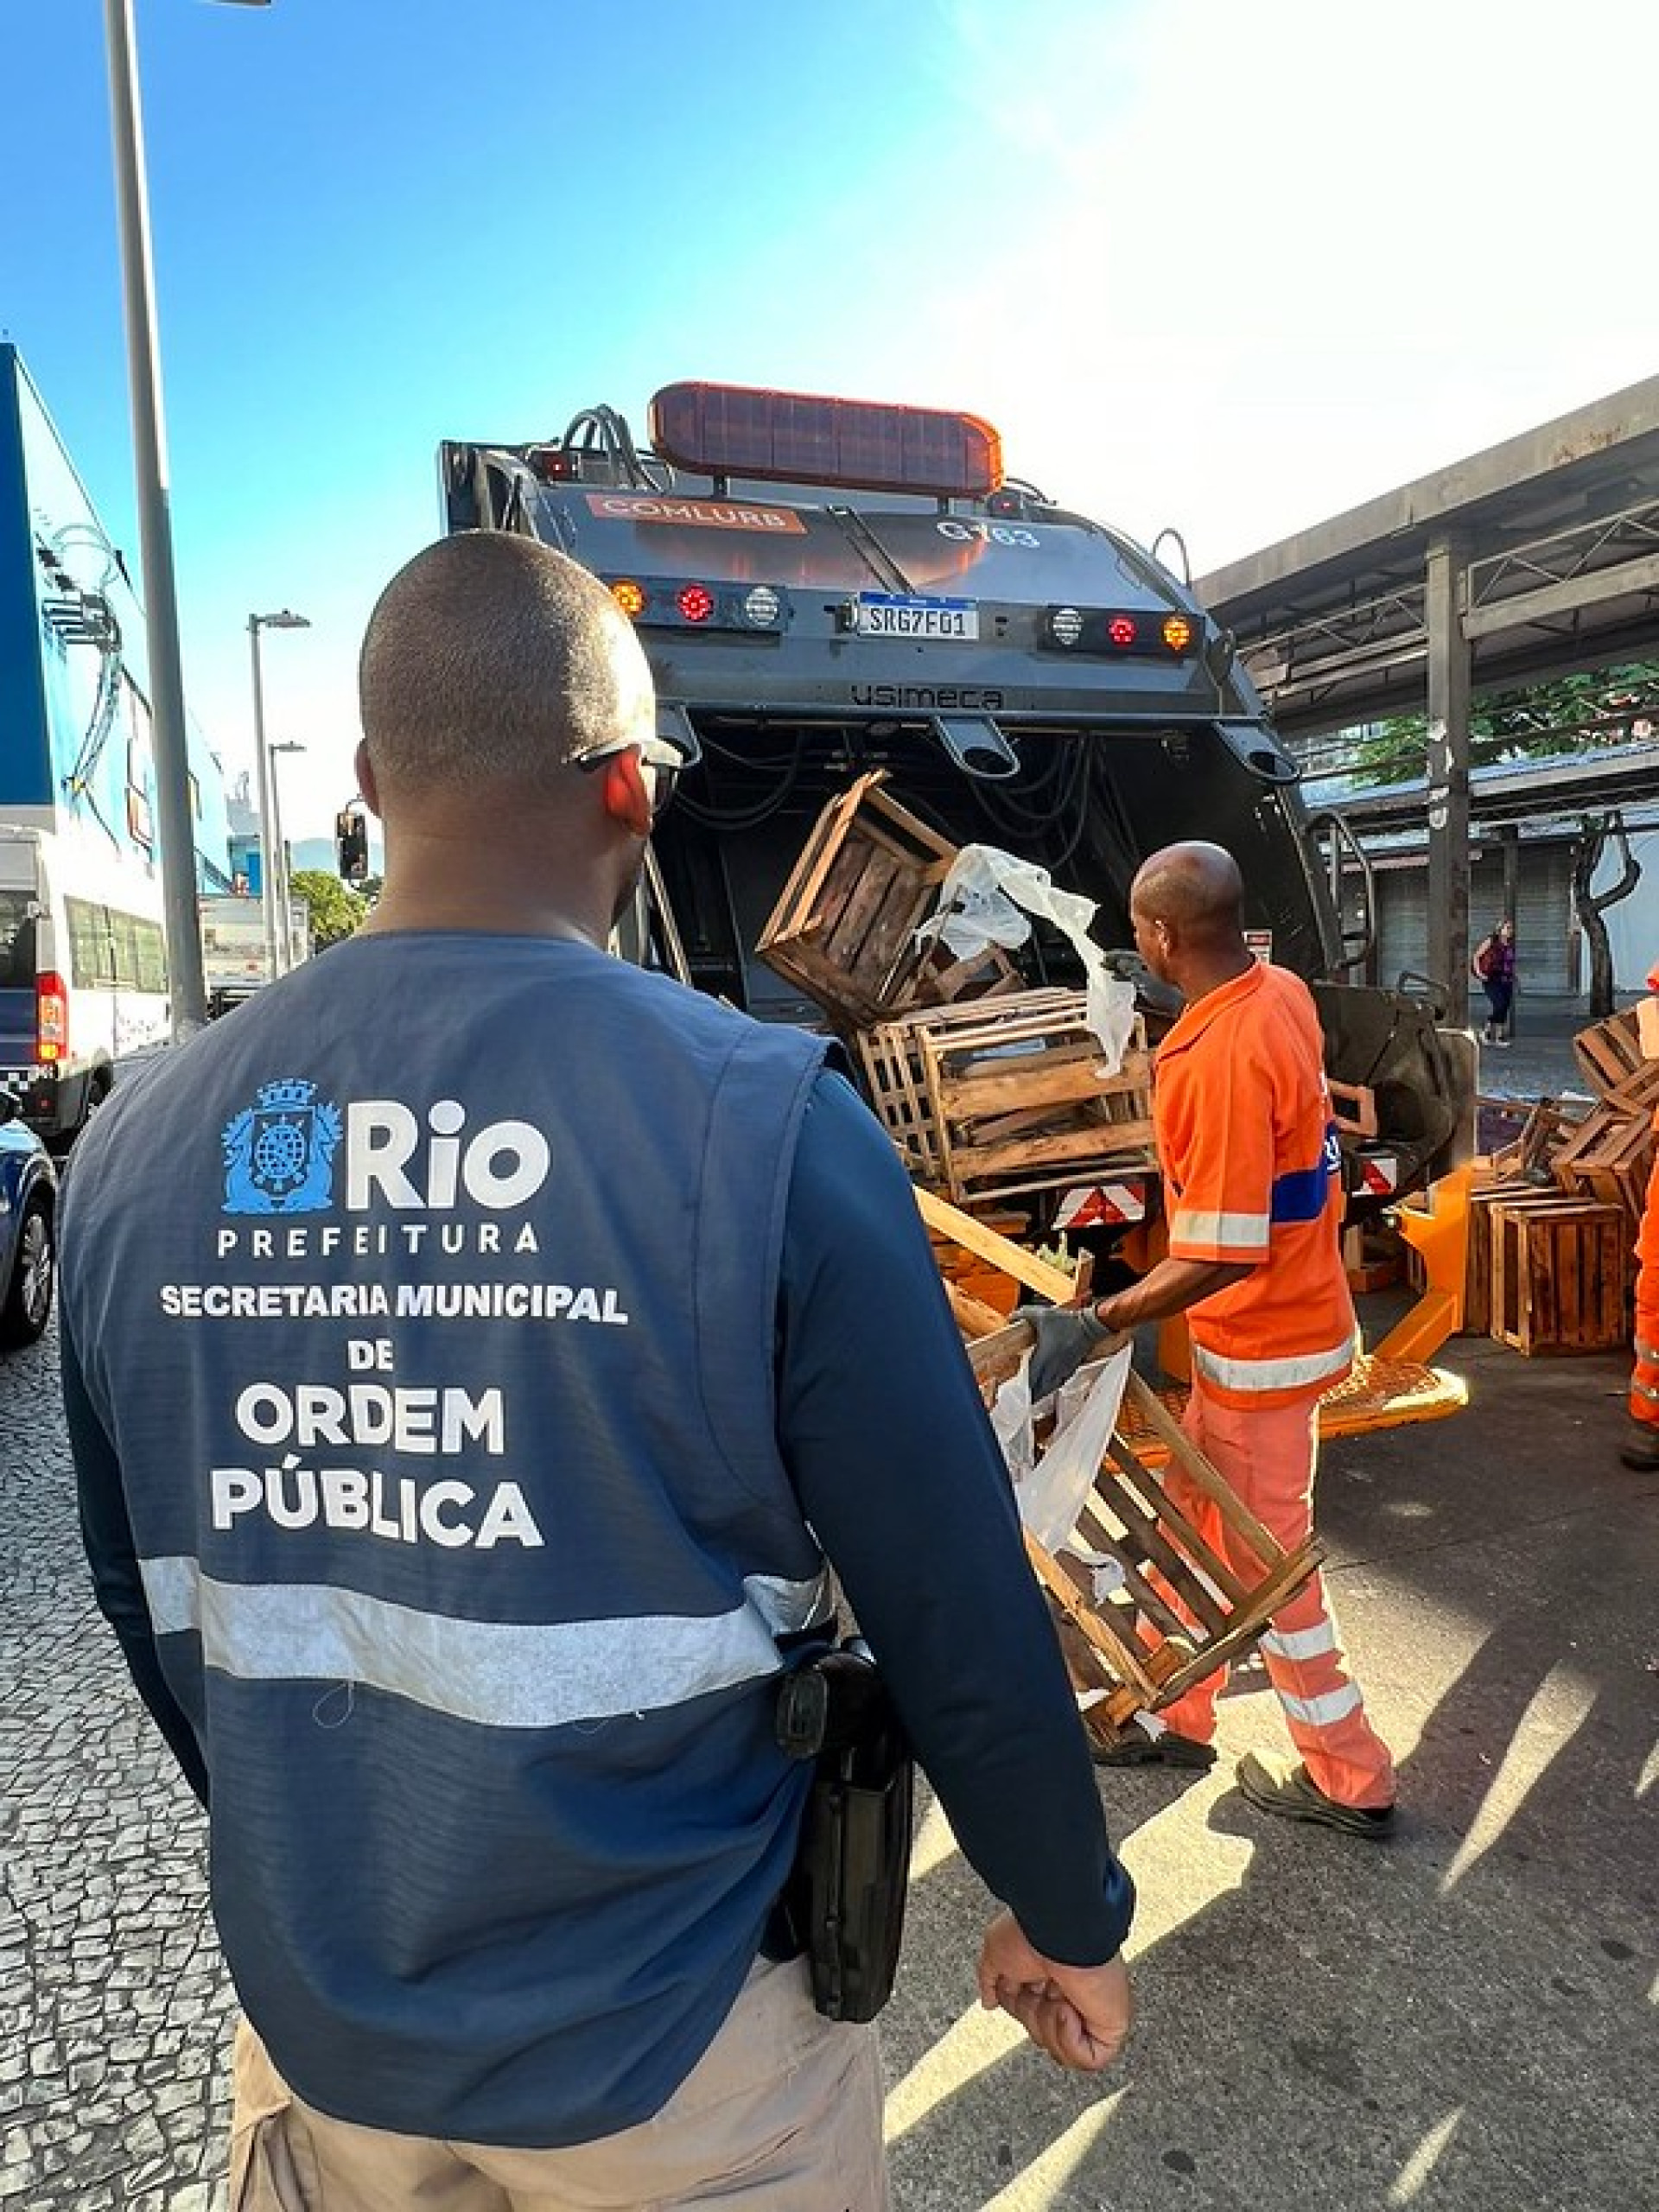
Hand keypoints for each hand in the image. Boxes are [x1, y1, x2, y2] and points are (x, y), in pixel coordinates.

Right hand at [976, 1909, 1131, 2072]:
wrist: (1059, 1934)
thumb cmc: (1031, 1934)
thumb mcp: (996, 1952)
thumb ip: (990, 1979)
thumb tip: (989, 2002)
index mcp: (1049, 1976)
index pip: (1029, 2013)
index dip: (1019, 2006)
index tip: (1019, 1985)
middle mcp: (1072, 1992)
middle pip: (1042, 2034)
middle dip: (1033, 2016)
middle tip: (1038, 1989)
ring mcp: (1092, 2010)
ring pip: (1062, 2050)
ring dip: (1049, 2026)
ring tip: (1056, 1997)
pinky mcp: (1110, 2026)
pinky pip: (1089, 2058)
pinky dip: (1070, 2041)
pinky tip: (1067, 2011)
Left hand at [1011, 1303, 1110, 1399]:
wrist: (1089, 1325)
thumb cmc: (1065, 1320)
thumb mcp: (1042, 1314)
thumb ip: (1024, 1314)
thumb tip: (1010, 1317)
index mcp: (1044, 1355)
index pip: (1033, 1376)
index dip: (1027, 1385)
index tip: (1022, 1391)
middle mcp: (1053, 1365)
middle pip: (1042, 1384)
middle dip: (1034, 1392)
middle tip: (1028, 1399)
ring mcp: (1064, 1367)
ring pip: (1052, 1384)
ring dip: (1044, 1391)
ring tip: (1037, 1398)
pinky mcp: (1073, 1366)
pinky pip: (1062, 1380)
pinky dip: (1055, 1385)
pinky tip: (1053, 1386)